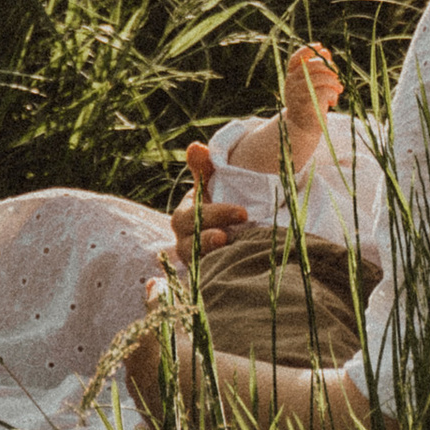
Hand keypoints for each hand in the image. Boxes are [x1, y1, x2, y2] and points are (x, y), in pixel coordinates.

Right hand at [169, 148, 250, 267]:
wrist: (227, 226)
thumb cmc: (217, 199)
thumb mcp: (212, 183)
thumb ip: (204, 167)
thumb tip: (194, 147)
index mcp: (185, 217)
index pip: (189, 219)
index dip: (215, 216)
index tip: (244, 212)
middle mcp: (186, 241)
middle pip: (189, 246)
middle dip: (212, 241)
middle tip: (238, 237)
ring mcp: (196, 262)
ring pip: (197, 268)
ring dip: (213, 262)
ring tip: (234, 254)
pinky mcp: (207, 277)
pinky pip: (207, 282)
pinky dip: (217, 279)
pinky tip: (237, 276)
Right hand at [281, 42, 341, 157]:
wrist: (303, 129)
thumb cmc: (310, 104)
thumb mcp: (312, 85)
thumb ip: (317, 70)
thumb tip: (325, 51)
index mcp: (291, 77)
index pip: (296, 59)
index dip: (308, 50)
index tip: (320, 47)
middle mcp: (291, 84)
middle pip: (313, 65)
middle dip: (330, 68)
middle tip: (337, 78)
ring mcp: (298, 94)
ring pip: (321, 77)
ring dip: (334, 82)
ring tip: (338, 90)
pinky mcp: (307, 105)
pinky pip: (325, 91)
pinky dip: (334, 94)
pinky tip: (333, 102)